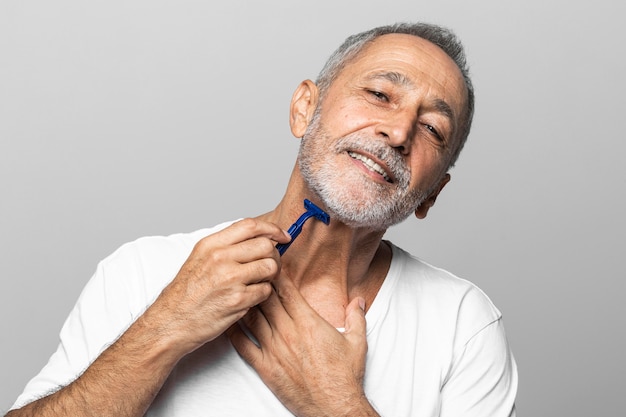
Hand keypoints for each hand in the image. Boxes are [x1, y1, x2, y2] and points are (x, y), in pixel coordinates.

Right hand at [153, 218, 290, 354]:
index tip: (281, 236)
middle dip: (274, 255)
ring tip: (260, 282)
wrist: (171, 322)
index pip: (250, 226)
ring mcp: (229, 279)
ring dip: (271, 275)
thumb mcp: (199, 259)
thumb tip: (257, 238)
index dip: (271, 229)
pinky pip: (266, 290)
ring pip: (270, 267)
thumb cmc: (186, 294)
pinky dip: (263, 294)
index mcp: (210, 245)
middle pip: (265, 245)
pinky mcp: (238, 300)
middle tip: (271, 265)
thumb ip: (226, 247)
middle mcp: (220, 258)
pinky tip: (251, 297)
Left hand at [228, 275, 378, 416]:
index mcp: (309, 323)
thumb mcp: (357, 342)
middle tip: (250, 271)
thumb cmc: (345, 377)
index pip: (287, 291)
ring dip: (245, 303)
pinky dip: (235, 332)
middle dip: (259, 283)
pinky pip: (243, 346)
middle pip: (266, 299)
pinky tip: (230, 322)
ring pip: (252, 318)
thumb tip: (359, 301)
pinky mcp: (265, 368)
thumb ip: (356, 317)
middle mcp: (289, 333)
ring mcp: (274, 350)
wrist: (334, 407)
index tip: (271, 263)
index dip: (277, 274)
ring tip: (237, 291)